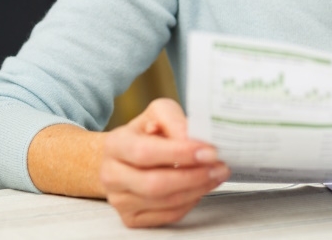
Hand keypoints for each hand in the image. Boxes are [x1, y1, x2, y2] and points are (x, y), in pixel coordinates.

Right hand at [99, 98, 229, 226]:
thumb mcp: (158, 114)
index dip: (180, 154)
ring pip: (165, 202)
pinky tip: (200, 188)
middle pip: (154, 184)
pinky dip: (190, 202)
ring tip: (216, 175)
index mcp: (115, 144)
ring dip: (198, 189)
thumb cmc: (146, 134)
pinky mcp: (131, 218)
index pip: (145, 152)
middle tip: (219, 167)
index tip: (209, 151)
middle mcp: (111, 175)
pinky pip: (168, 216)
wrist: (126, 158)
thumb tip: (191, 138)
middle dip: (193, 176)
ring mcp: (119, 200)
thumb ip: (174, 119)